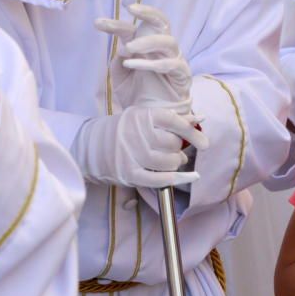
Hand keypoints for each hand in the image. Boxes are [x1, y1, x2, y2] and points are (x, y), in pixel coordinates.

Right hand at [71, 104, 208, 188]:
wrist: (90, 145)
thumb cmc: (125, 130)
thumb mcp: (145, 117)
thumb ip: (173, 118)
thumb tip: (201, 118)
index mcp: (141, 115)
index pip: (173, 121)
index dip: (192, 131)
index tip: (204, 143)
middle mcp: (136, 134)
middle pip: (172, 143)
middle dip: (179, 148)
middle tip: (176, 150)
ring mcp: (131, 155)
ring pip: (167, 162)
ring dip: (176, 163)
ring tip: (174, 160)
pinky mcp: (128, 173)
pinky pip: (157, 179)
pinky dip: (175, 179)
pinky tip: (186, 177)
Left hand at [95, 3, 190, 112]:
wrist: (152, 120)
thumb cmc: (137, 95)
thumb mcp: (120, 78)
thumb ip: (119, 61)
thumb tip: (123, 48)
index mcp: (147, 46)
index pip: (135, 28)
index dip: (117, 24)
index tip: (98, 22)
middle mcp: (162, 49)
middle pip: (161, 22)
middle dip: (147, 12)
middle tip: (130, 8)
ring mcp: (175, 60)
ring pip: (168, 41)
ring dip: (147, 41)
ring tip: (127, 49)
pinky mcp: (183, 75)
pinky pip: (171, 64)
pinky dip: (151, 63)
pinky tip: (133, 65)